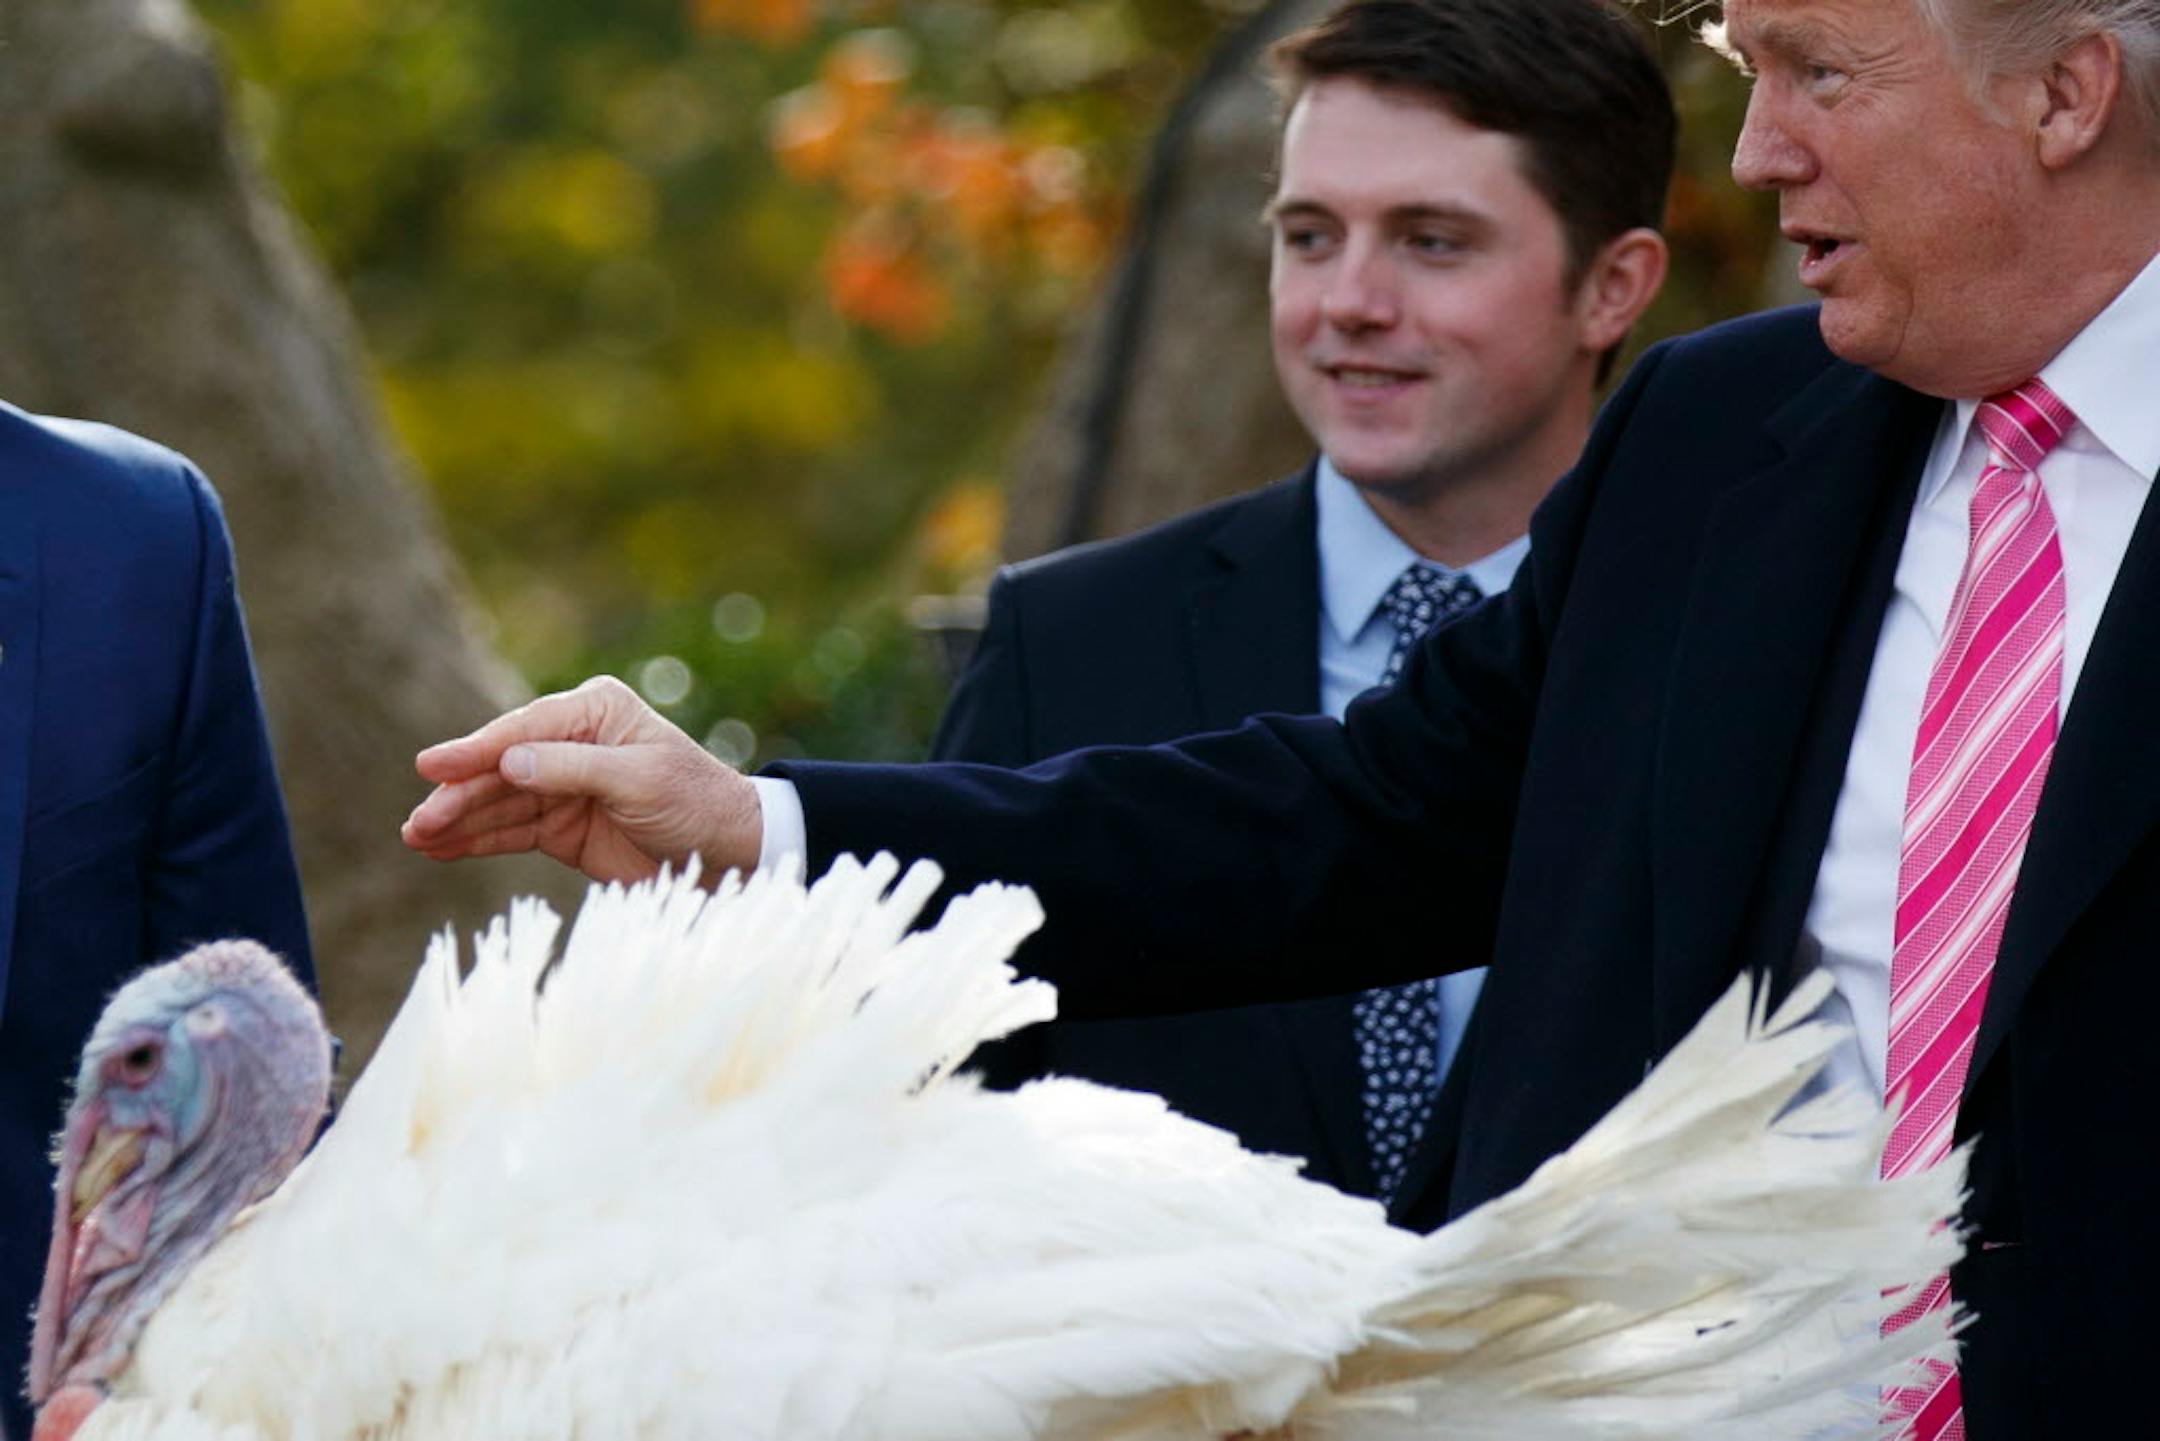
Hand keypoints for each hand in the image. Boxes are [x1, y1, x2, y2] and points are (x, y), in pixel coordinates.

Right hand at [400, 675, 762, 883]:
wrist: (728, 850)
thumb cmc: (694, 801)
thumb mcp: (639, 780)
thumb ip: (572, 770)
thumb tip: (506, 762)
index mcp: (595, 711)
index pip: (523, 730)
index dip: (475, 751)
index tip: (430, 765)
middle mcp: (572, 741)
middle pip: (501, 767)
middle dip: (460, 794)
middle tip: (419, 821)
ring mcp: (562, 785)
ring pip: (498, 801)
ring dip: (458, 819)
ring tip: (416, 837)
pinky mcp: (560, 826)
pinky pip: (509, 830)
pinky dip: (476, 839)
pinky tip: (440, 848)